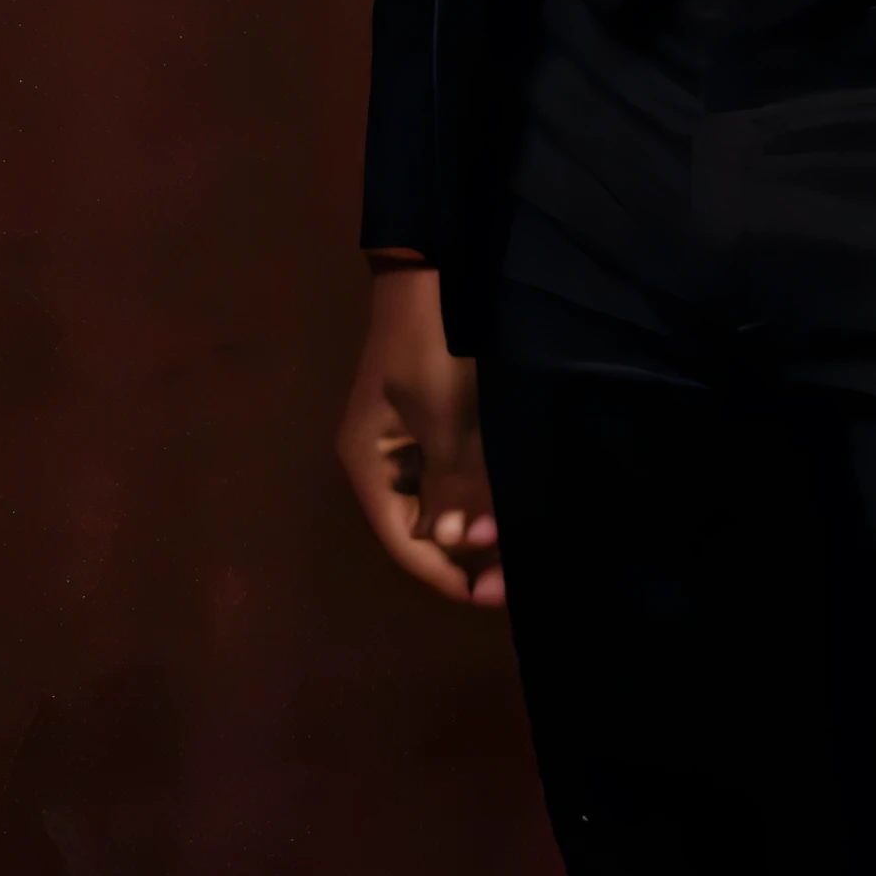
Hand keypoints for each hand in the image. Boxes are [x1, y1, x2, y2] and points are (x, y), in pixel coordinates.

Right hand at [336, 265, 503, 605]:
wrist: (430, 280)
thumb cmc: (428, 349)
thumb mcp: (442, 418)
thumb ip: (449, 480)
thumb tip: (456, 541)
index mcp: (366, 463)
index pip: (402, 540)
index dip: (442, 571)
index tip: (486, 595)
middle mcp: (376, 460)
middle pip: (415, 525)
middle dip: (459, 550)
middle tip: (508, 570)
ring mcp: (399, 441)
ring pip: (433, 501)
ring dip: (467, 521)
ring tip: (510, 541)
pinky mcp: (423, 423)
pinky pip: (443, 473)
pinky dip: (469, 490)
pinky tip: (497, 501)